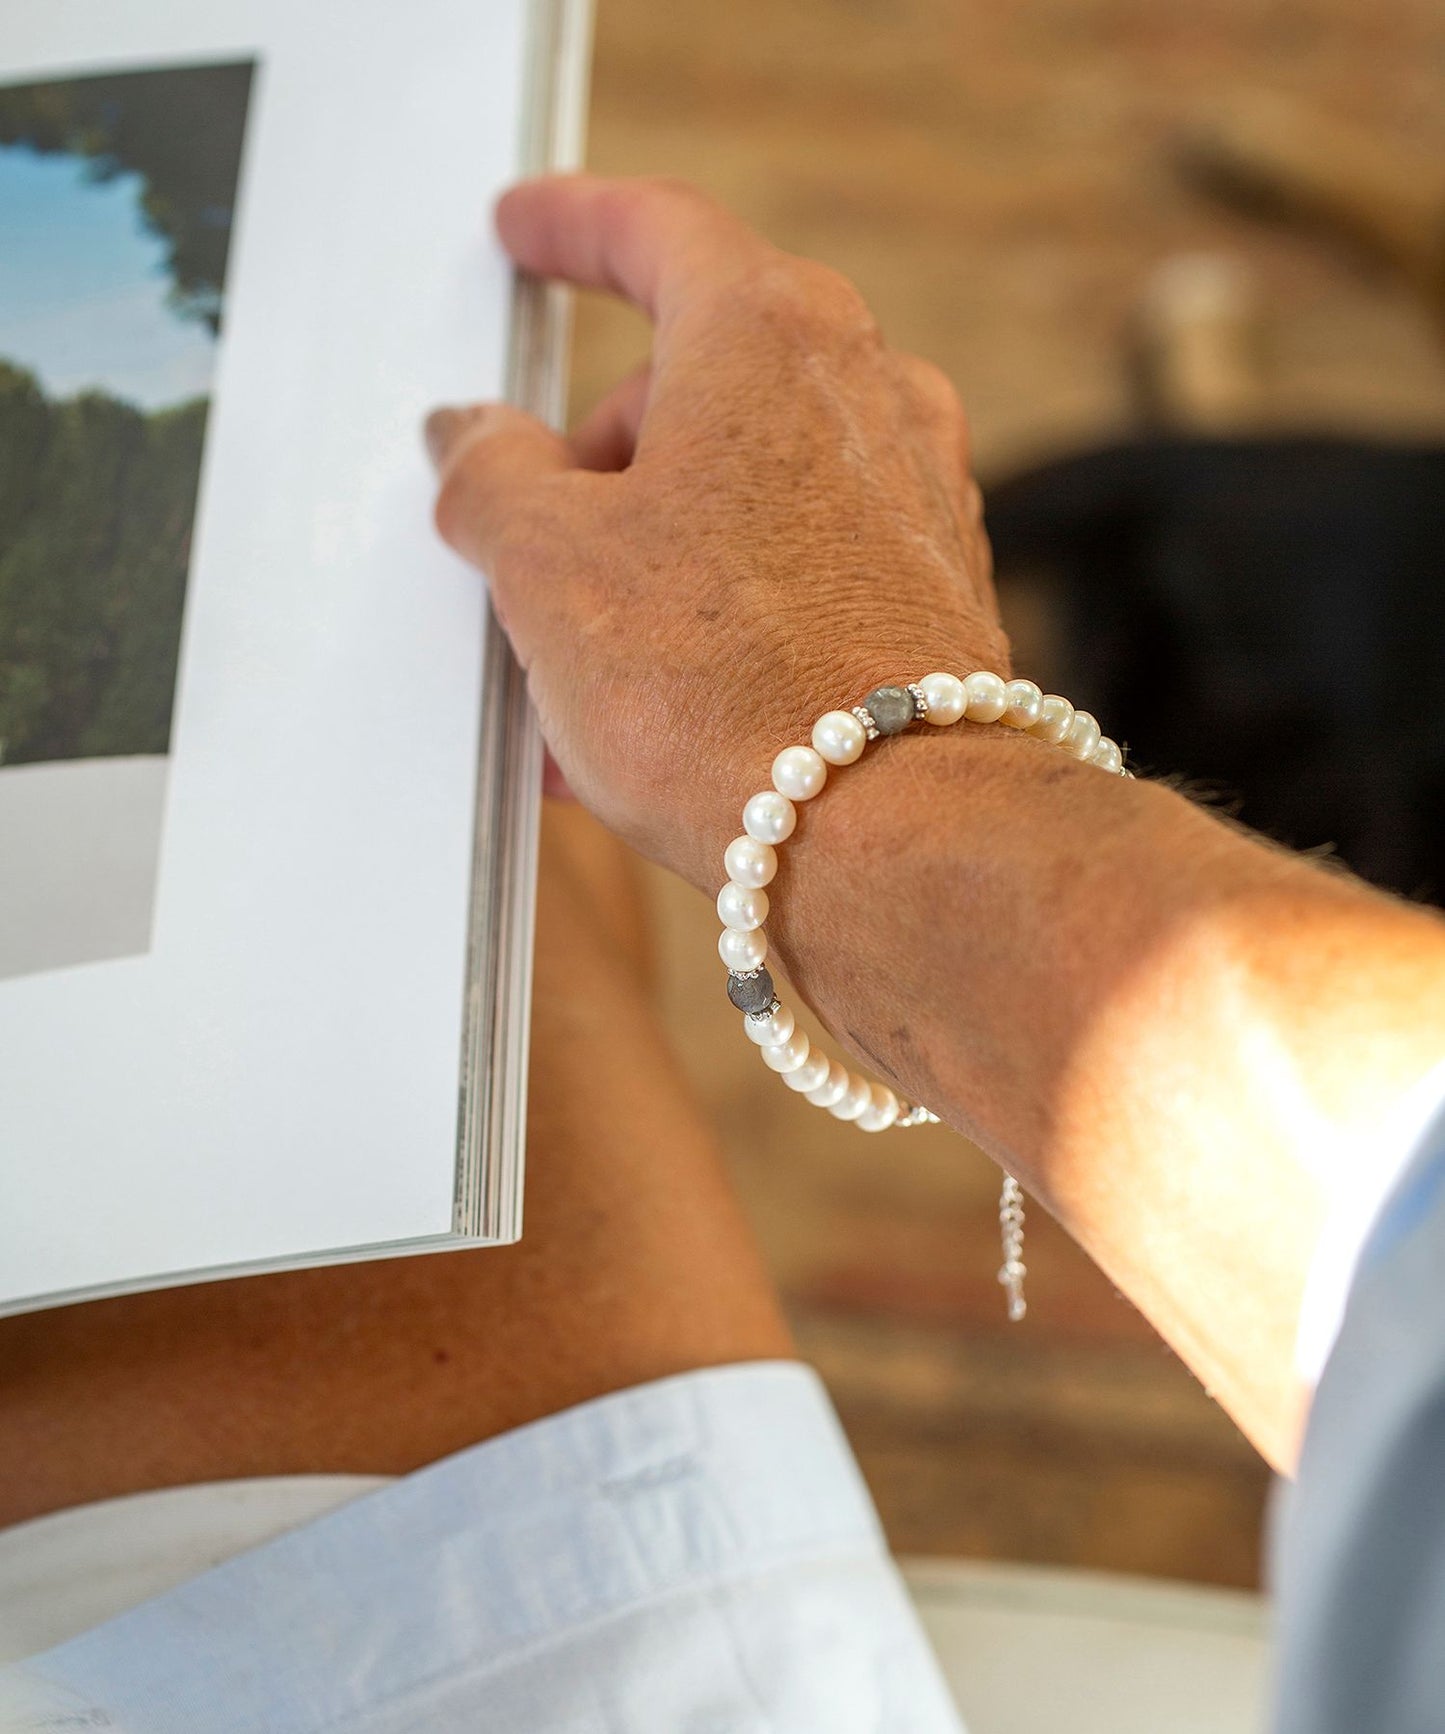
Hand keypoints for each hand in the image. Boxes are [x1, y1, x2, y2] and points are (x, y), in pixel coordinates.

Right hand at [427, 174, 1004, 889]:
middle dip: (594, 463)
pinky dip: (708, 614)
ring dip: (639, 563)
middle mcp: (863, 394)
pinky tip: (642, 708)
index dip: (569, 226)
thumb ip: (490, 475)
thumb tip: (474, 442)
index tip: (525, 230)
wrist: (891, 836)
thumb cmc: (732, 690)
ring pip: (735, 493)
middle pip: (691, 384)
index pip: (654, 230)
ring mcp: (911, 495)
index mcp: (767, 336)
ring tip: (565, 675)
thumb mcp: (546, 566)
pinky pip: (787, 573)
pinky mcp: (928, 594)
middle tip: (523, 545)